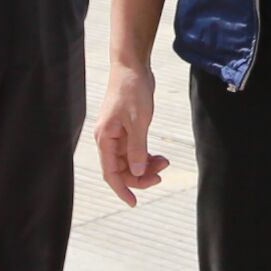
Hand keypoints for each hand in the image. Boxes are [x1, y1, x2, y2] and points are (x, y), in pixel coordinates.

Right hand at [95, 63, 168, 204]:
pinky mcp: (127, 129)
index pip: (110, 173)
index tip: (134, 203)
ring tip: (165, 162)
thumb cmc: (132, 90)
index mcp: (105, 138)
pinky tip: (160, 157)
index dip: (122, 189)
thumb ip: (137, 149)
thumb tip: (138, 172)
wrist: (133, 67)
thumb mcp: (138, 122)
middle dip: (140, 176)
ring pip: (130, 161)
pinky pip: (135, 151)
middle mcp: (108, 139)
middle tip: (162, 174)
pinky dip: (147, 156)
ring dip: (146, 166)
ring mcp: (117, 134)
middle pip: (121, 169)